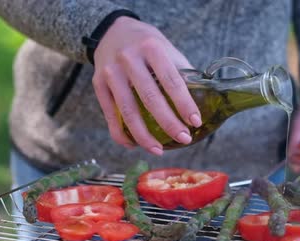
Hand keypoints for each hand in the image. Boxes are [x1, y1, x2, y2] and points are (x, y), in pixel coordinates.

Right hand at [92, 16, 200, 155]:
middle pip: (150, 98)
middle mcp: (128, 59)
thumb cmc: (145, 43)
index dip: (184, 104)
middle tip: (184, 139)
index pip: (171, 80)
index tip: (195, 122)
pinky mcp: (98, 84)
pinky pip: (110, 115)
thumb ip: (180, 71)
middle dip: (169, 123)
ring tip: (159, 150)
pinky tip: (134, 145)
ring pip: (128, 111)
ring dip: (144, 136)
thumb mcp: (165, 47)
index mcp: (151, 47)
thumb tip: (202, 100)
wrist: (111, 31)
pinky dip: (121, 134)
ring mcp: (111, 72)